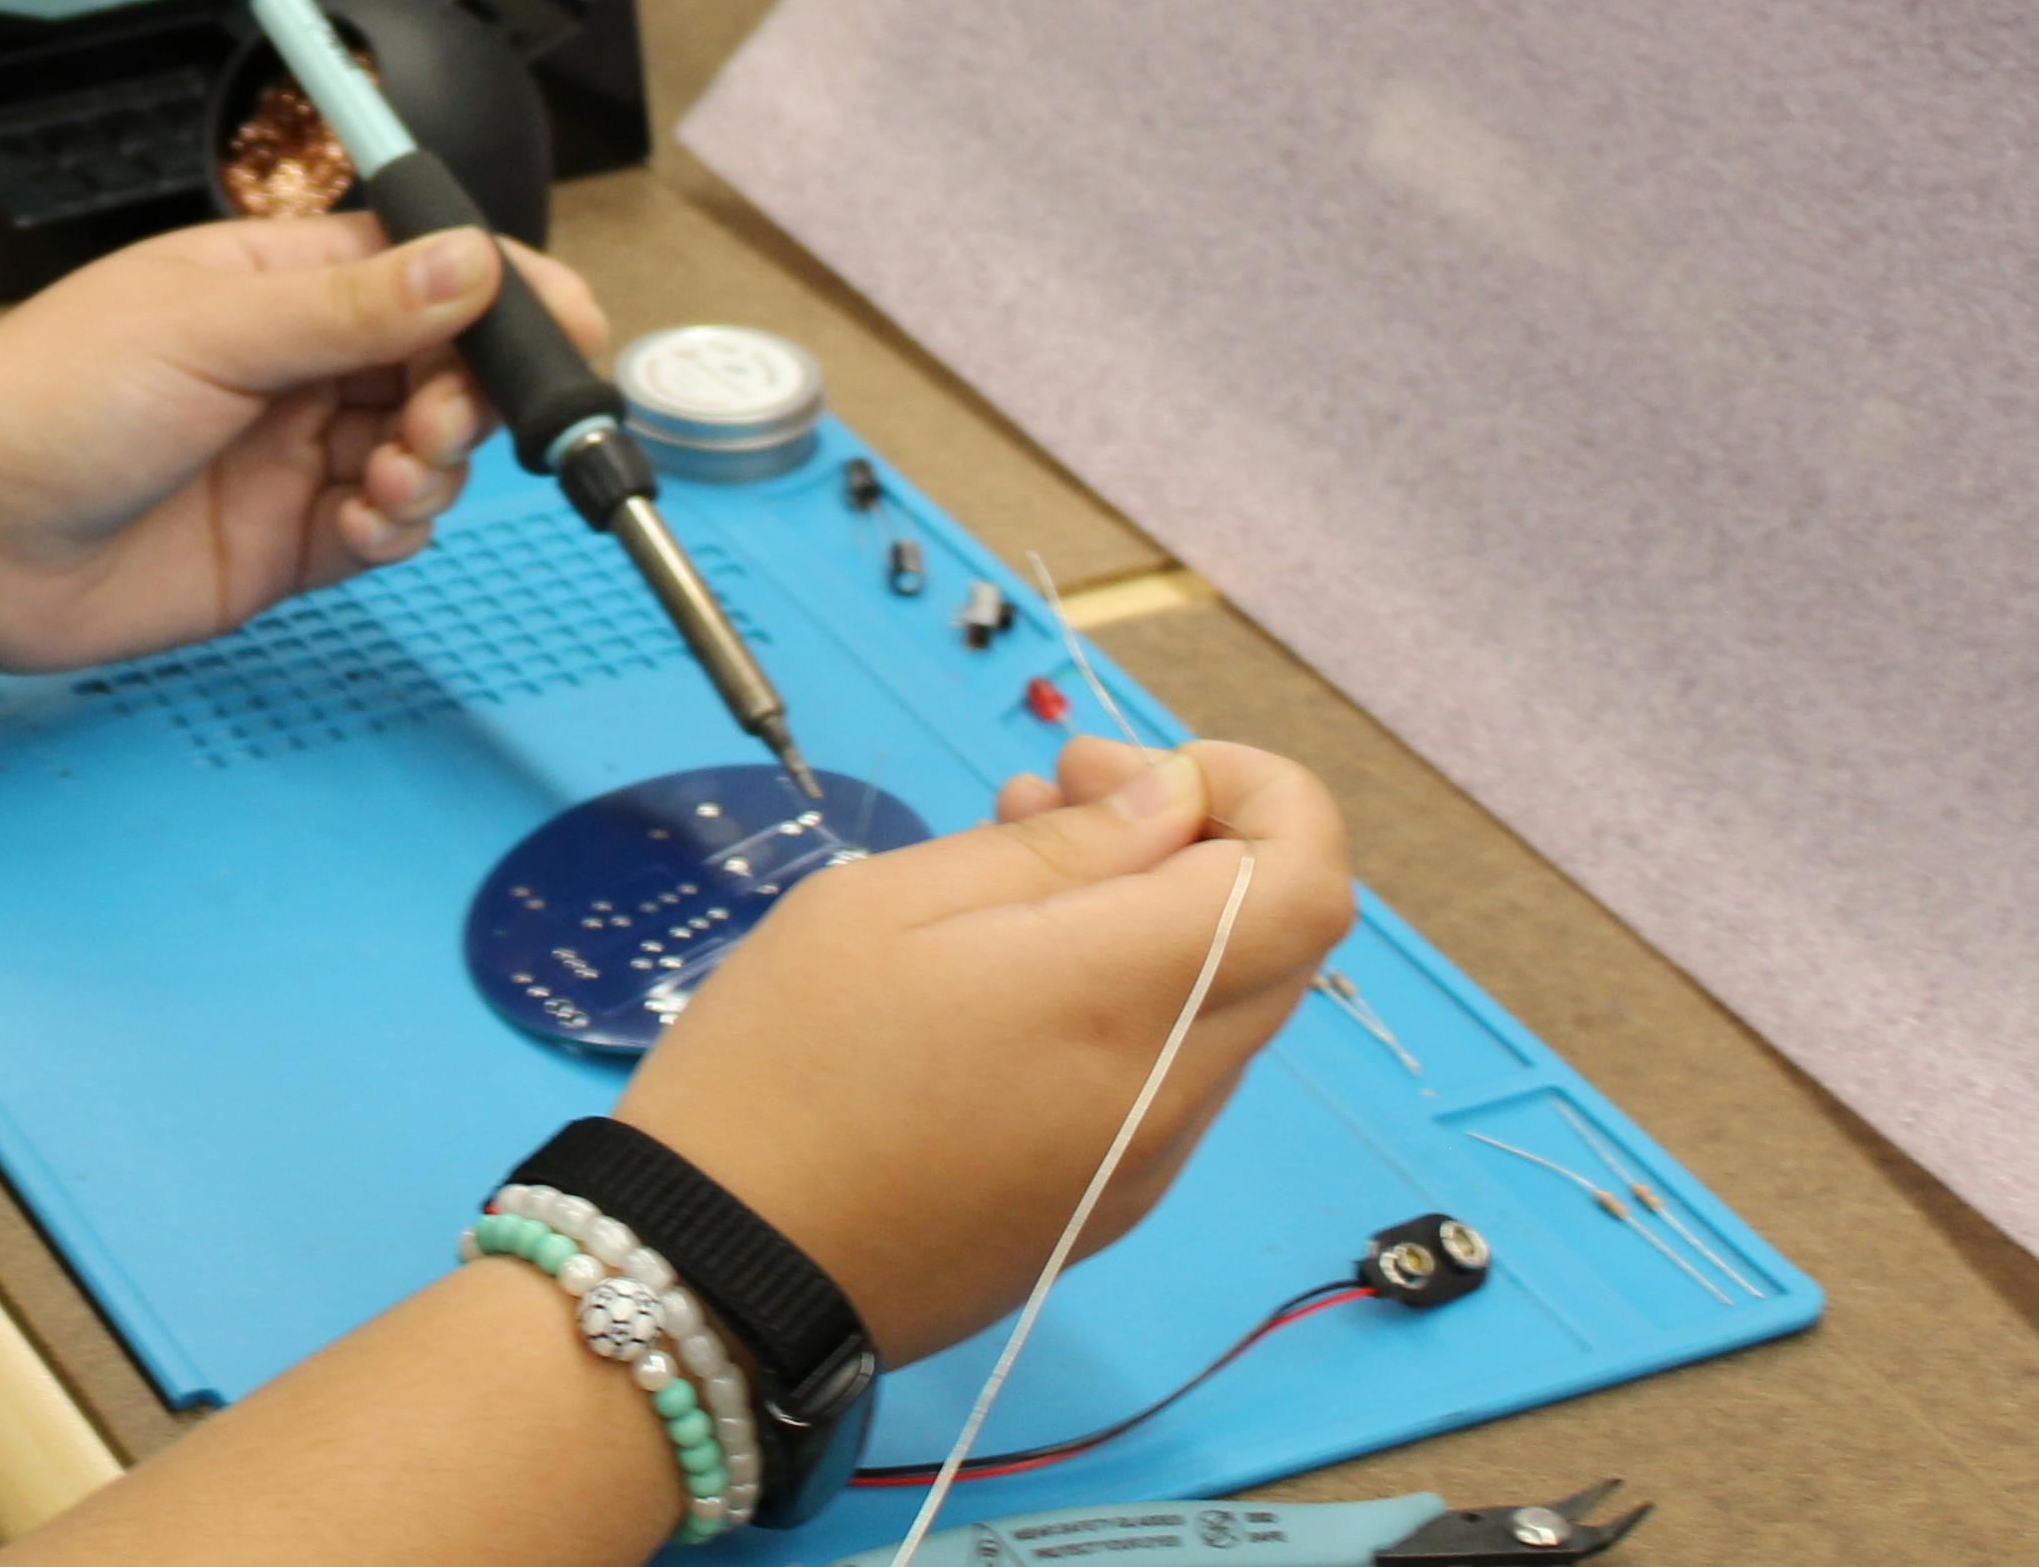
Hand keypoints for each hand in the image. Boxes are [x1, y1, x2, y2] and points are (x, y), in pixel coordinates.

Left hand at [0, 214, 603, 682]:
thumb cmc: (33, 407)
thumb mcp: (204, 333)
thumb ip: (349, 309)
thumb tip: (470, 261)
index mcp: (266, 280)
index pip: (417, 265)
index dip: (499, 290)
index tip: (565, 324)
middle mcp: (287, 364)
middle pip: (440, 362)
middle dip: (473, 391)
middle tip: (452, 418)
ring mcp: (287, 457)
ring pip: (424, 450)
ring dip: (435, 464)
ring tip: (389, 475)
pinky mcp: (282, 547)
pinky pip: (384, 529)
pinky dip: (400, 526)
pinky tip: (368, 523)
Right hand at [616, 734, 1356, 1364]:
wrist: (729, 1270)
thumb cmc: (783, 1064)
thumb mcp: (882, 906)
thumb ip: (1049, 849)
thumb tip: (1168, 803)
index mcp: (1121, 994)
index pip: (1309, 880)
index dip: (1257, 793)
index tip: (1116, 769)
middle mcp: (1171, 1087)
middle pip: (1281, 938)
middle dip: (1197, 838)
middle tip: (1051, 799)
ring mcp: (1149, 1159)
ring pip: (1226, 1005)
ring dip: (1158, 918)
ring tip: (1005, 879)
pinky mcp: (1109, 1204)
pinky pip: (1170, 1074)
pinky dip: (1128, 999)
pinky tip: (1006, 982)